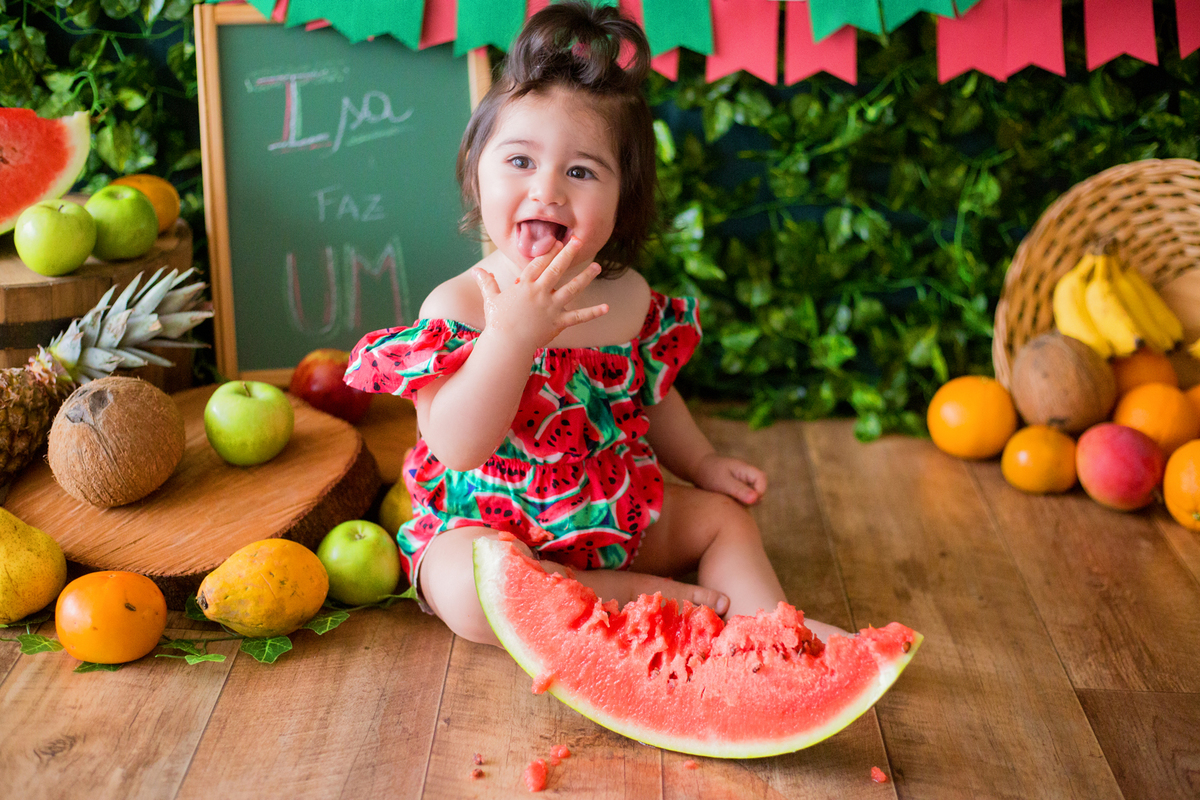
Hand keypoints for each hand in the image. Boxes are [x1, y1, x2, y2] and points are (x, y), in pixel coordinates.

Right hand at [471, 237, 608, 352]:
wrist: (506, 344)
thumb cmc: (497, 322)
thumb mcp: (491, 299)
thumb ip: (487, 283)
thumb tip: (477, 271)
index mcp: (525, 285)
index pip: (539, 263)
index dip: (549, 251)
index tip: (558, 241)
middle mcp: (541, 292)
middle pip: (557, 268)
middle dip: (569, 253)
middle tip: (579, 240)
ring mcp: (552, 307)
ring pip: (572, 288)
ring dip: (586, 276)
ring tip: (598, 266)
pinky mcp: (559, 322)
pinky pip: (579, 316)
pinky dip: (593, 312)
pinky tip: (607, 307)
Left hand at [693, 454, 766, 504]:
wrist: (699, 469)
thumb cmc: (710, 473)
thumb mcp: (723, 483)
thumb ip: (739, 490)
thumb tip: (755, 498)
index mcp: (747, 469)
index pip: (762, 480)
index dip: (758, 492)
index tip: (746, 501)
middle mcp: (749, 476)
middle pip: (760, 491)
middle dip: (750, 500)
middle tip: (733, 501)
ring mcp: (745, 483)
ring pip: (752, 498)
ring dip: (743, 503)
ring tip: (727, 499)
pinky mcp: (740, 490)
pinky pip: (744, 501)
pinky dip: (737, 504)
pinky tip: (726, 501)